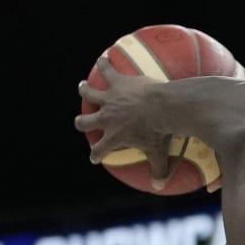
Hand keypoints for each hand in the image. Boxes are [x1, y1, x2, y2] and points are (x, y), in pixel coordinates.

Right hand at [74, 54, 176, 188]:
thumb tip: (159, 187)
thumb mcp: (160, 154)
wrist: (163, 108)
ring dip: (85, 90)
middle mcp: (106, 118)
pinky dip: (104, 64)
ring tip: (82, 86)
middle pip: (85, 122)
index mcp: (114, 137)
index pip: (99, 150)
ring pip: (90, 94)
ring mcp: (110, 99)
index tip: (95, 157)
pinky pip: (107, 70)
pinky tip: (104, 57)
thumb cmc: (161, 132)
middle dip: (82, 122)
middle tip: (81, 121)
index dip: (96, 154)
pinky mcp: (117, 82)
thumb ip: (159, 170)